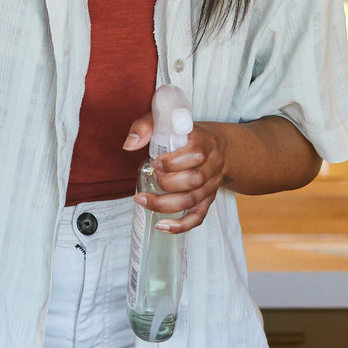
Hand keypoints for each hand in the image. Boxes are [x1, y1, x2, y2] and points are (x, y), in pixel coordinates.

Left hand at [126, 115, 229, 234]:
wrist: (218, 145)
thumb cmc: (186, 134)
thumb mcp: (167, 121)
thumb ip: (146, 127)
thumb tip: (129, 144)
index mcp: (204, 142)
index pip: (196, 154)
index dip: (173, 161)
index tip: (156, 161)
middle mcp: (212, 164)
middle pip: (194, 180)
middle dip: (168, 183)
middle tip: (153, 177)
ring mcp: (211, 184)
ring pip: (193, 200)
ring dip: (166, 204)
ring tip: (143, 200)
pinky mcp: (208, 199)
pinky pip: (198, 217)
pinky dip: (180, 225)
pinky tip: (162, 226)